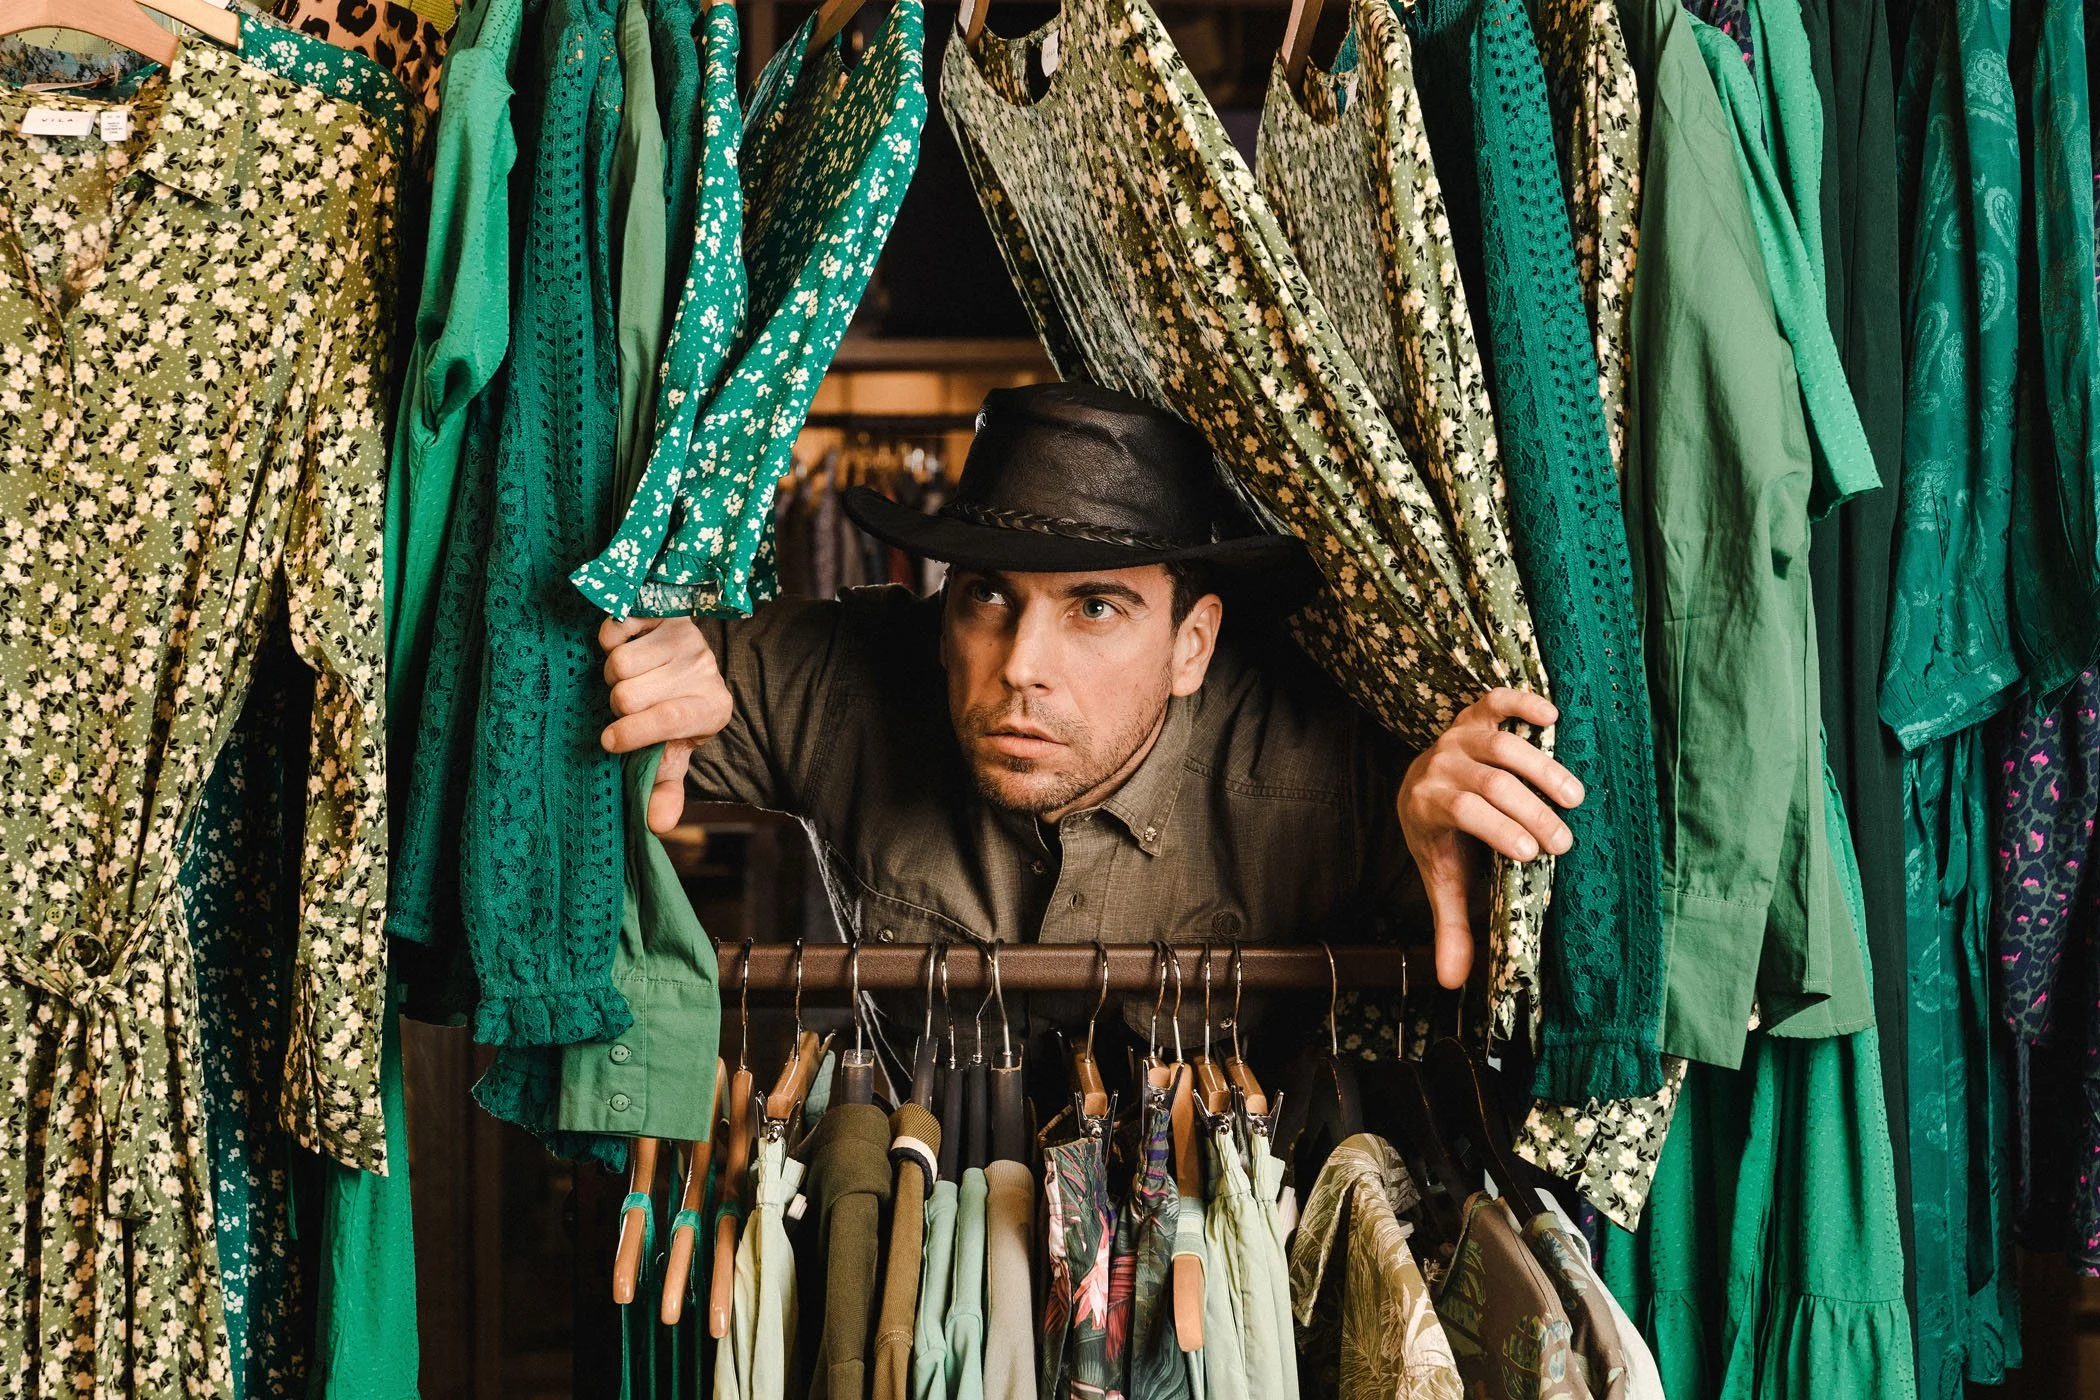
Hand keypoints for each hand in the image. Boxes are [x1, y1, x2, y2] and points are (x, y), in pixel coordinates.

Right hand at [599, 615, 734, 833]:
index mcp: (713, 709)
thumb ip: (664, 787)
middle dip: (618, 703)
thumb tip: (657, 826)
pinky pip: (615, 627)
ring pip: (619, 663)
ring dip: (613, 673)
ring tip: (631, 676)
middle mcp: (704, 670)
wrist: (686, 656)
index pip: (667, 720)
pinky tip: (626, 646)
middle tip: (629, 702)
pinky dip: (609, 640)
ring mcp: (685, 637)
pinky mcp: (663, 611)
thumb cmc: (673, 712)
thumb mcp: (673, 750)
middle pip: (628, 694)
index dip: (631, 734)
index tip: (609, 741)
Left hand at [1396, 688, 1583, 989]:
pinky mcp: (1475, 714)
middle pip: (1489, 781)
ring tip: (1574, 798)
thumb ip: (1450, 928)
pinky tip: (1552, 717)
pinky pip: (1496, 701)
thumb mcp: (1444, 881)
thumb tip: (1452, 984)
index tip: (1533, 854)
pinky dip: (1522, 703)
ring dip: (1541, 768)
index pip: (1463, 811)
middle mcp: (1439, 764)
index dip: (1498, 828)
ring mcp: (1457, 735)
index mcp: (1427, 804)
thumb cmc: (1443, 839)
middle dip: (1530, 811)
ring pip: (1501, 743)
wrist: (1419, 785)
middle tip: (1564, 841)